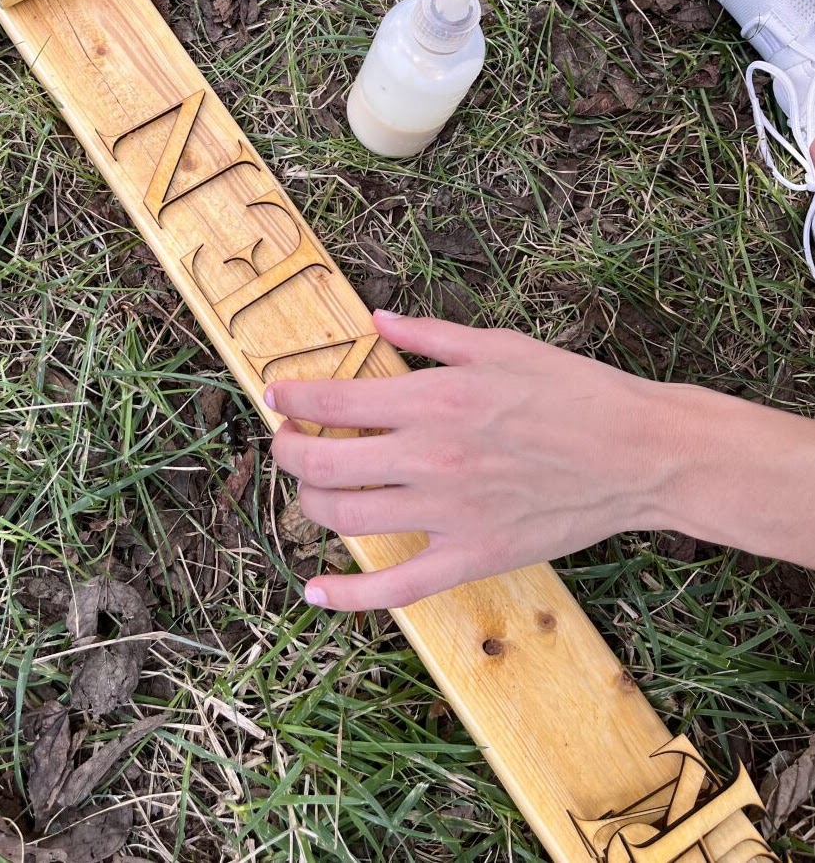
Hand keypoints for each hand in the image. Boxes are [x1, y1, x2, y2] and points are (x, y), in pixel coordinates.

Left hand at [267, 308, 693, 610]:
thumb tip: (376, 320)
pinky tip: (315, 589)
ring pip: (345, 519)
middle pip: (324, 465)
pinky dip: (347, 595)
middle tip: (287, 441)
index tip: (277, 396)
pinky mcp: (470, 559)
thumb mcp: (500, 345)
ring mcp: (447, 515)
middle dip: (288, 452)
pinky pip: (394, 587)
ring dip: (309, 503)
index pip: (333, 402)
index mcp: (434, 401)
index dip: (291, 399)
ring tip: (311, 487)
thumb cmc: (575, 392)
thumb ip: (429, 336)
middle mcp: (430, 459)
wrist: (640, 454)